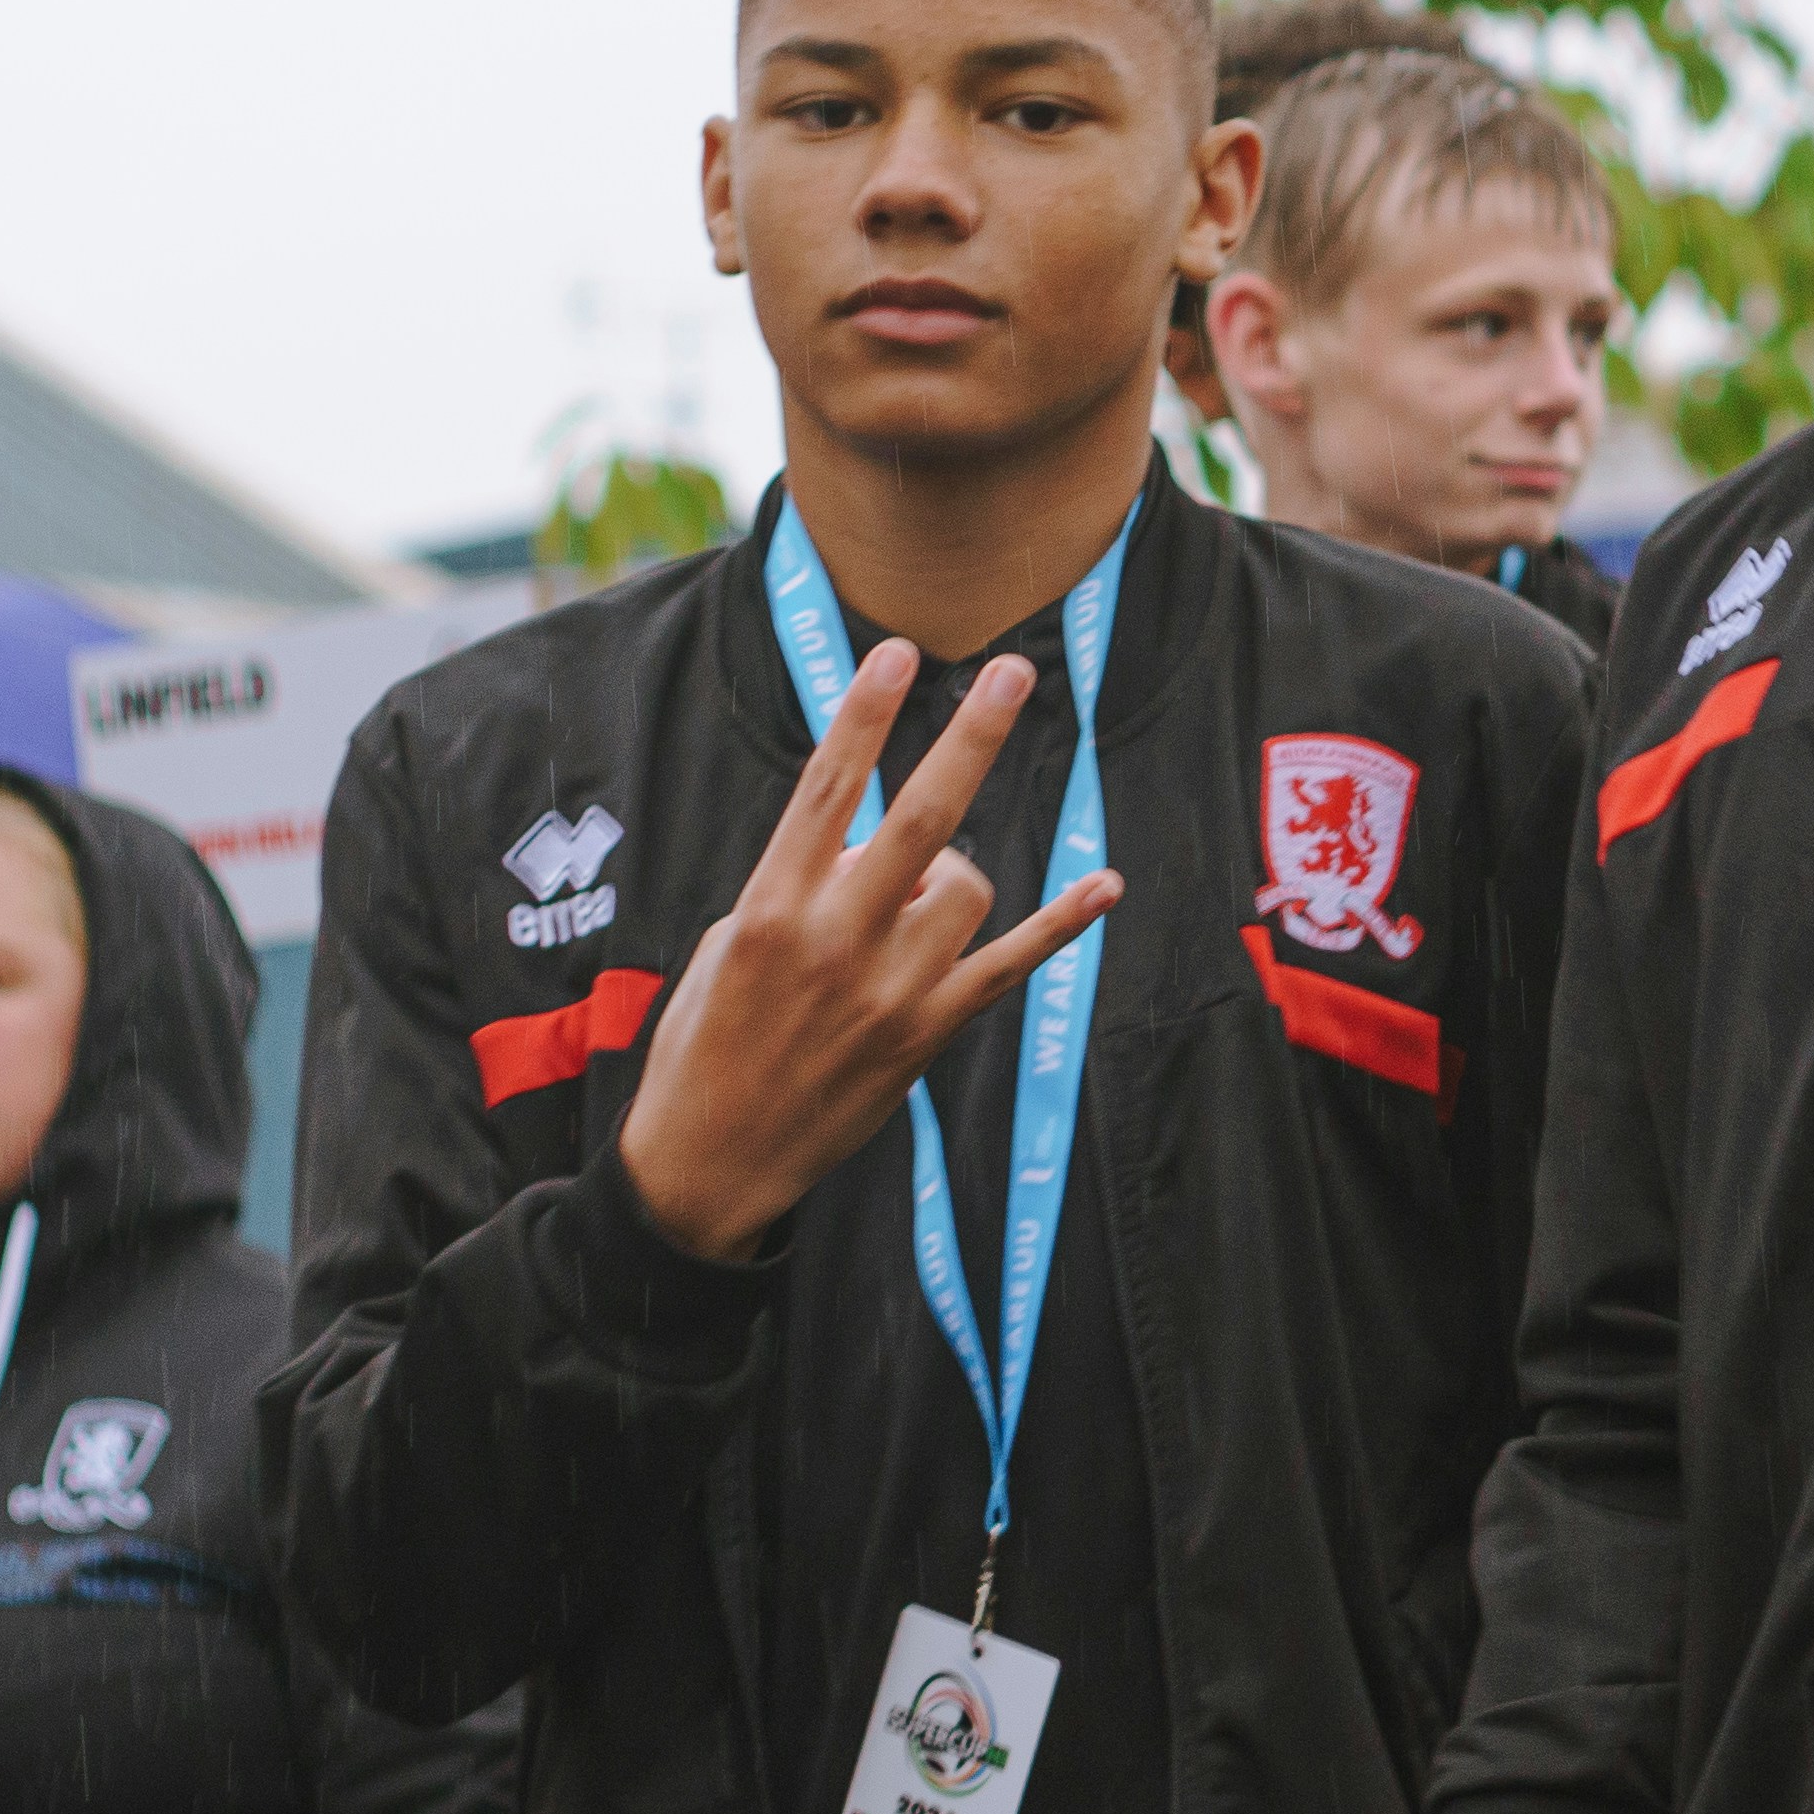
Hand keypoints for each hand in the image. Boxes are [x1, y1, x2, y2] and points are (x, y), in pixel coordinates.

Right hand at [615, 641, 1119, 1261]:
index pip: (827, 791)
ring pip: (968, 886)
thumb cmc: (708, 1038)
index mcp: (772, 906)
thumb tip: (880, 849)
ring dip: (951, 877)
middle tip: (1013, 673)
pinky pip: (1013, 961)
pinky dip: (1062, 921)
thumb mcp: (732, 944)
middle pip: (923, 818)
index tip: (899, 653)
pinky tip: (1104, 884)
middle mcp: (838, 939)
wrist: (708, 1160)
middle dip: (971, 738)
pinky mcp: (929, 1032)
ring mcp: (891, 989)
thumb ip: (805, 886)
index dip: (865, 717)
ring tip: (902, 915)